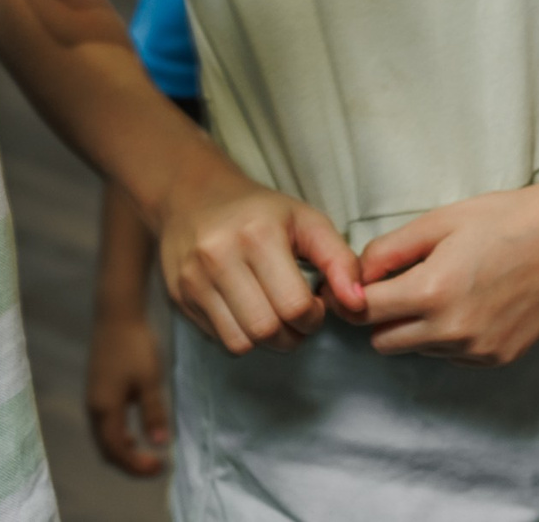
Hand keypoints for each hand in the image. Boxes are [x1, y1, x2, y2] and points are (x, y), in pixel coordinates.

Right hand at [85, 309, 172, 475]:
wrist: (116, 314)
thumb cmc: (134, 345)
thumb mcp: (150, 379)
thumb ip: (154, 412)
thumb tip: (161, 443)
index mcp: (105, 408)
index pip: (118, 451)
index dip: (137, 466)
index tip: (161, 467)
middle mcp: (94, 408)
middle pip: (107, 450)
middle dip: (130, 464)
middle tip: (156, 468)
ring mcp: (93, 399)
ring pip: (104, 439)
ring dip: (123, 452)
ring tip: (147, 457)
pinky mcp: (97, 390)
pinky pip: (104, 425)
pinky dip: (117, 437)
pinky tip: (133, 435)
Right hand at [152, 154, 363, 354]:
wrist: (193, 196)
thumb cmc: (259, 212)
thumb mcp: (306, 221)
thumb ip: (340, 260)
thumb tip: (358, 303)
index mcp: (258, 235)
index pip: (294, 306)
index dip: (313, 317)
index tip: (314, 303)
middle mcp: (220, 256)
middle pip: (267, 331)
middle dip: (292, 334)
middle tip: (296, 316)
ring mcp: (194, 278)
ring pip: (240, 343)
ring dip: (266, 341)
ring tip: (273, 316)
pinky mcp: (180, 296)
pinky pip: (219, 340)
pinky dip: (241, 336)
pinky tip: (247, 311)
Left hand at [354, 180, 538, 365]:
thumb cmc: (503, 220)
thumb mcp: (438, 222)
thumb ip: (388, 251)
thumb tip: (356, 275)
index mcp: (432, 292)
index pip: (365, 312)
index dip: (351, 298)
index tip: (351, 287)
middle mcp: (452, 331)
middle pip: (384, 342)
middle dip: (381, 316)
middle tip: (396, 286)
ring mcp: (477, 350)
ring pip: (417, 350)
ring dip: (415, 327)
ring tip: (442, 288)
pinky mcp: (497, 358)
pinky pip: (451, 356)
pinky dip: (447, 337)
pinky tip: (469, 303)